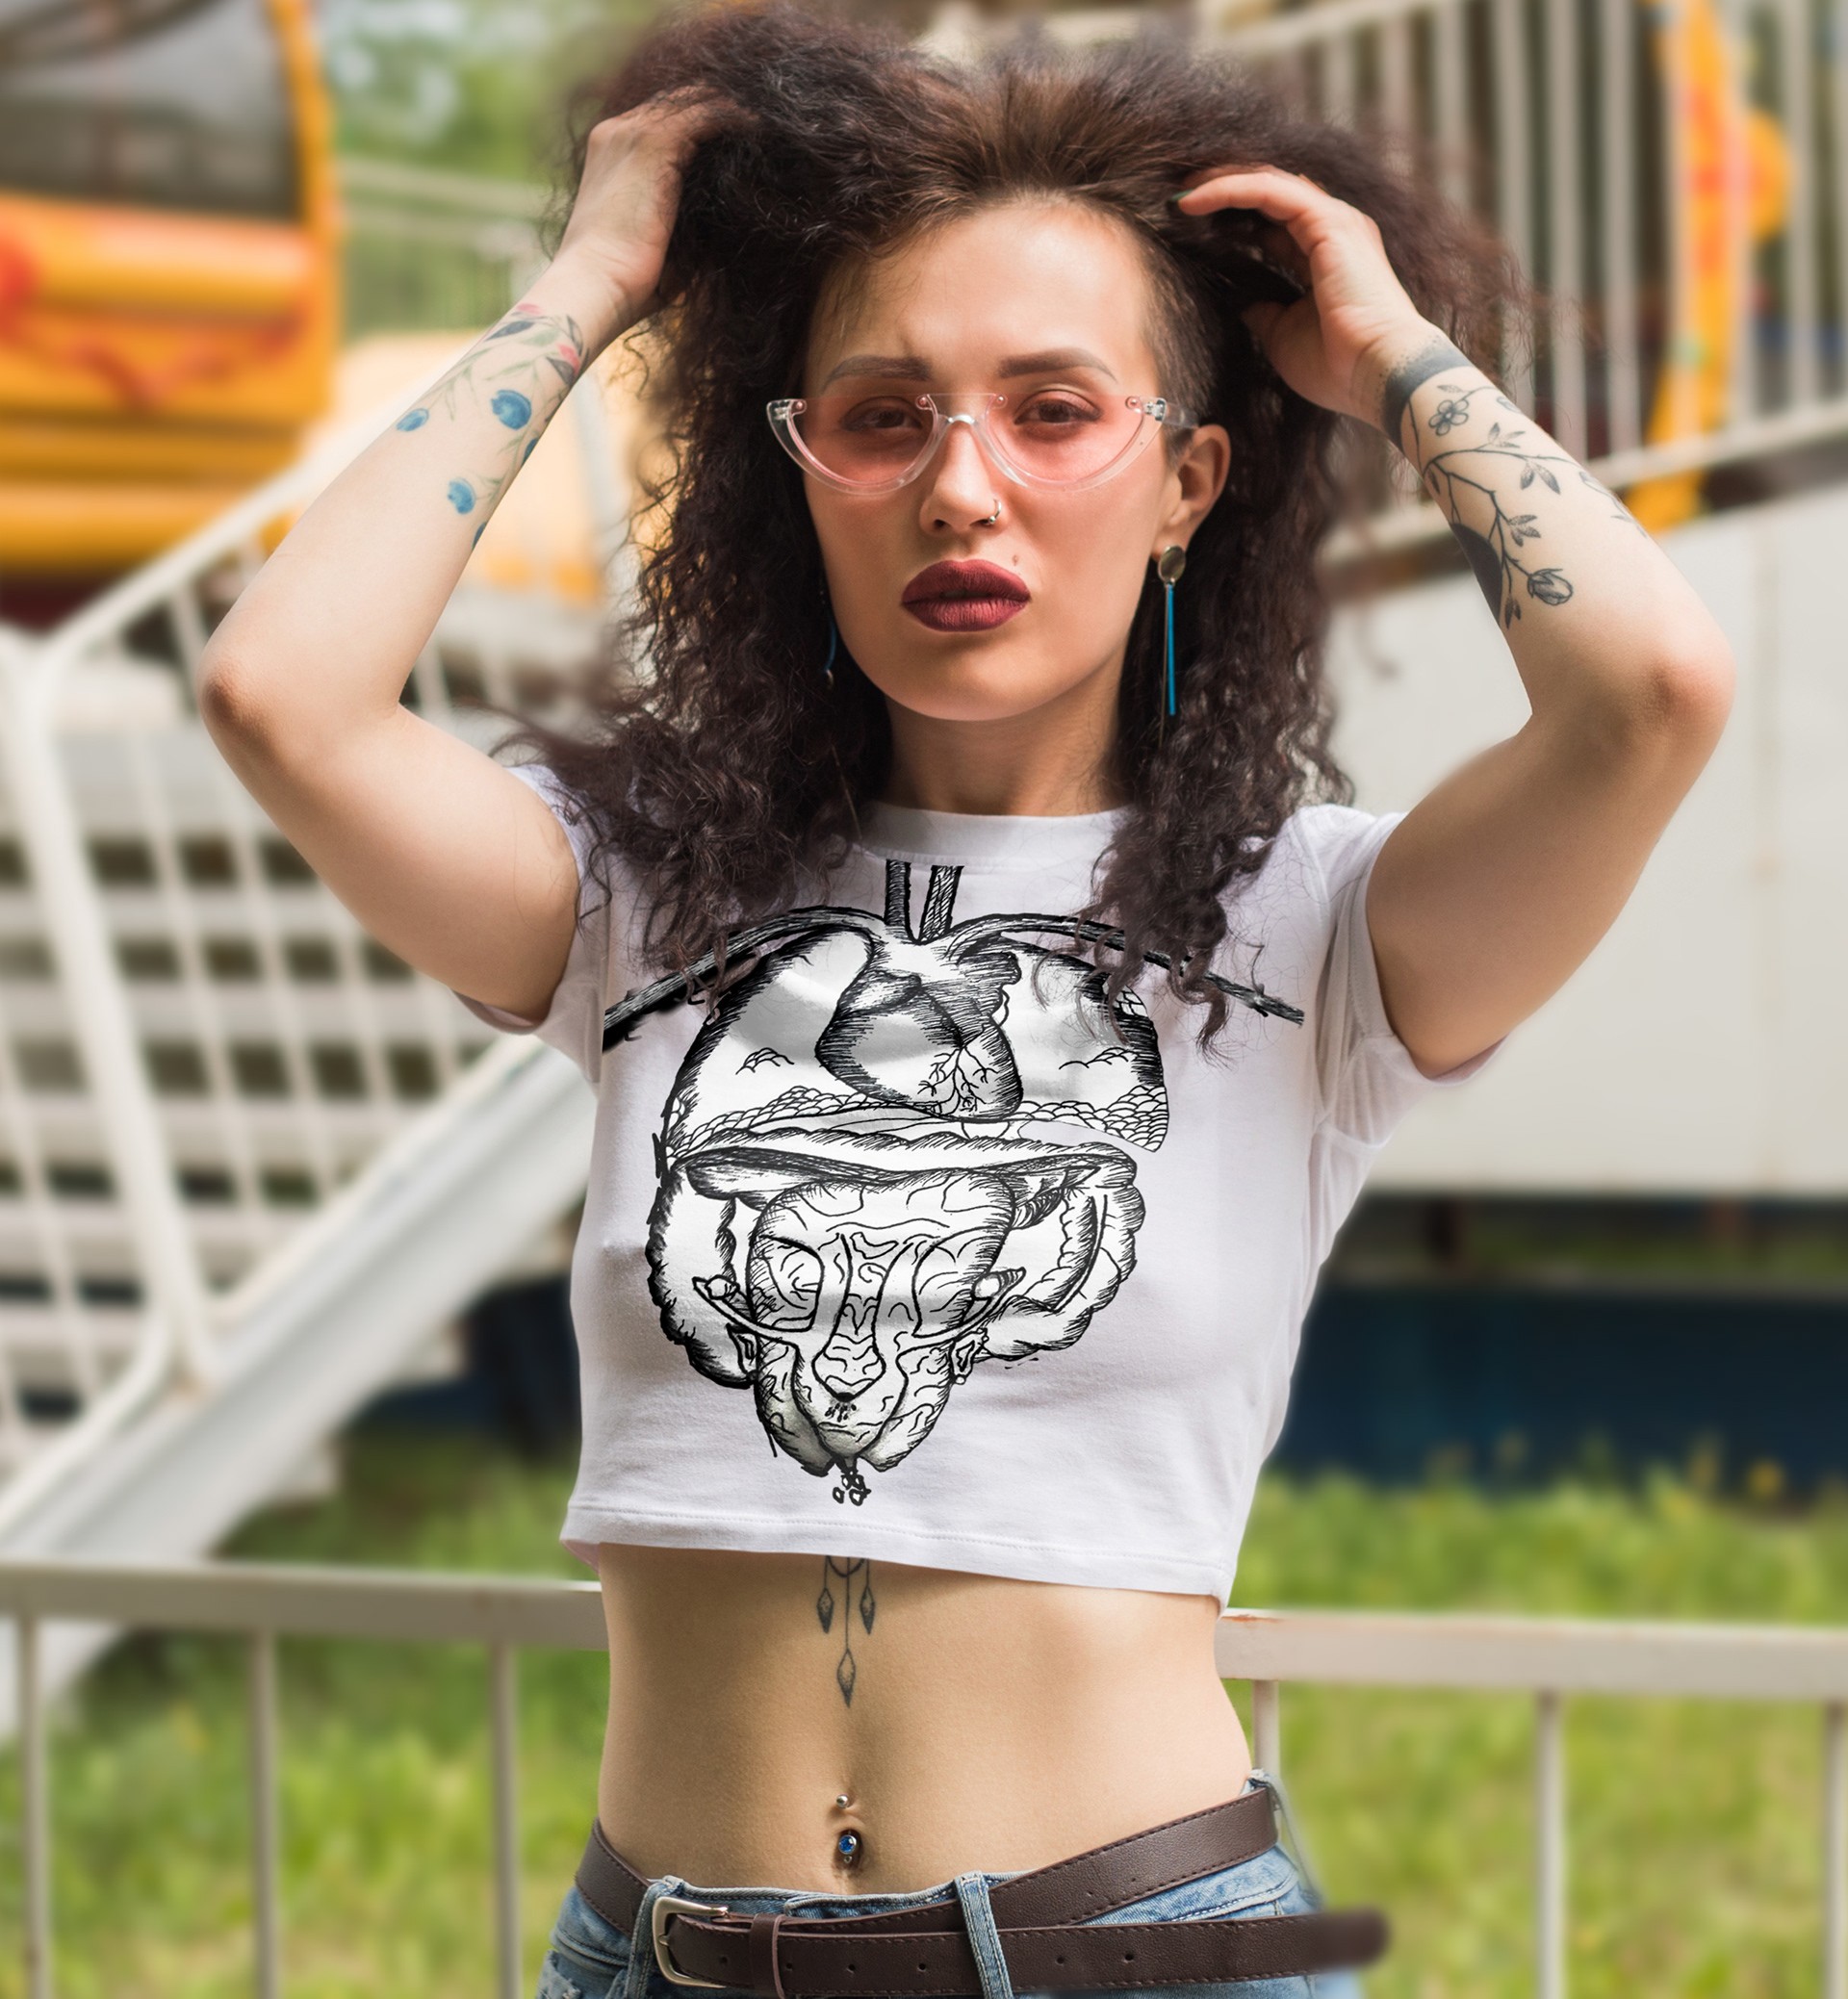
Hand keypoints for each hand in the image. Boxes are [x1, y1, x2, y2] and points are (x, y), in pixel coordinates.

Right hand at [549, 90, 737, 350]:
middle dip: (720, 112)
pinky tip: (762, 134)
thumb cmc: (623, 282)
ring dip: (732, 113)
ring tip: (768, 131)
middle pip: (680, 102)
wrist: (595, 284)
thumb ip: (681, 221)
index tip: (740, 145)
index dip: (703, 126)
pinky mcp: (653, 142)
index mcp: (611, 152)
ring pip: (694, 101)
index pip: (663, 119)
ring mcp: (632, 132)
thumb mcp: (652, 241)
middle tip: (762, 134)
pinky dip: (736, 119)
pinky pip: (705, 114)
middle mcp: (617, 131)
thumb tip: (723, 227)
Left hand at [1172, 165, 1441, 430]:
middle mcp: (1332, 229)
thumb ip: (1263, 313)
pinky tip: (1192, 202)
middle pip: (1268, 192)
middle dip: (1223, 189)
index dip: (1230, 218)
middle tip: (1176, 199)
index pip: (1271, 220)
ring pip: (1266, 182)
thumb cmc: (1337, 366)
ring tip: (1178, 195)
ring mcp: (1333, 220)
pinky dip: (1229, 189)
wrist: (1378, 373)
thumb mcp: (1283, 336)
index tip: (1187, 226)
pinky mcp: (1327, 221)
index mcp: (1324, 255)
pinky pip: (1267, 190)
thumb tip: (1243, 304)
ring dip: (1219, 183)